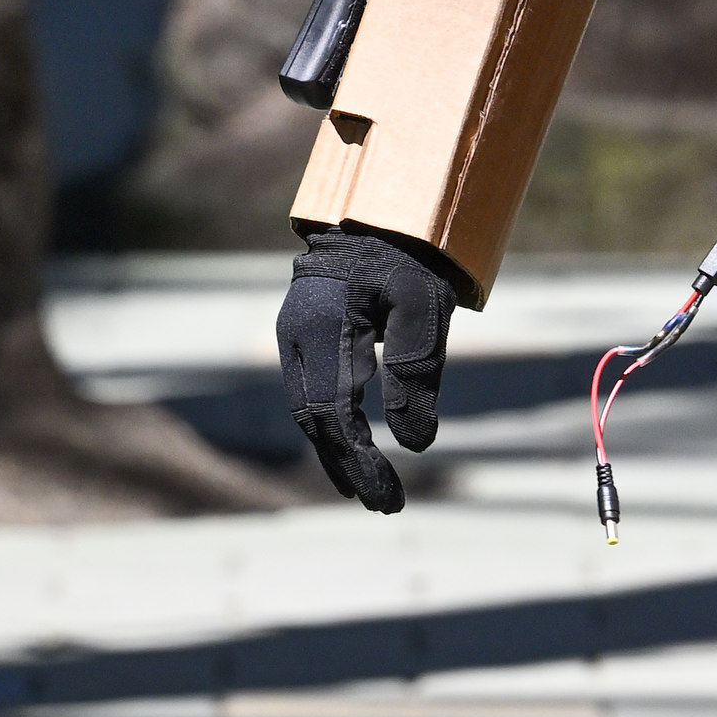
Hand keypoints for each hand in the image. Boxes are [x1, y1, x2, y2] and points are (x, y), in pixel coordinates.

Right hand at [276, 228, 458, 513]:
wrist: (379, 211)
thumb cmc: (409, 256)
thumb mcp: (424, 306)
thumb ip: (417, 371)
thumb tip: (417, 445)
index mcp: (321, 327)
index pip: (332, 412)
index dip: (359, 460)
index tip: (388, 496)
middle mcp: (294, 337)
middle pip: (313, 421)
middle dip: (350, 467)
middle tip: (388, 505)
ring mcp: (292, 339)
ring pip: (307, 413)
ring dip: (338, 455)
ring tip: (374, 494)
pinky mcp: (302, 342)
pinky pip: (311, 396)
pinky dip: (331, 431)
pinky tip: (354, 457)